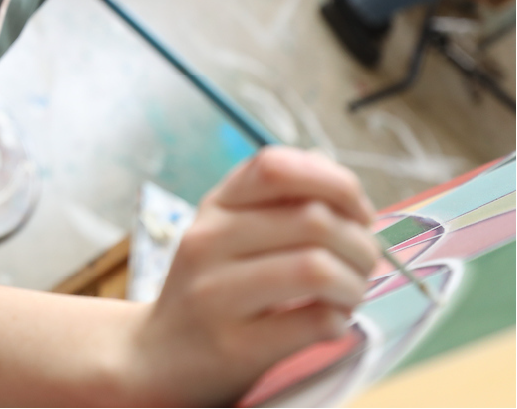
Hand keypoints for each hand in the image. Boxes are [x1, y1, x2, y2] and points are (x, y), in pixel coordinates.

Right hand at [127, 147, 378, 405]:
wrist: (161, 355)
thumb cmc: (213, 288)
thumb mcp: (228, 231)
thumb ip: (275, 202)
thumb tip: (338, 182)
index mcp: (215, 207)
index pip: (276, 167)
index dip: (335, 182)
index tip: (358, 211)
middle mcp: (208, 241)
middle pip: (313, 219)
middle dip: (360, 244)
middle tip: (363, 266)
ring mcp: (215, 293)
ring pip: (316, 268)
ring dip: (354, 284)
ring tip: (350, 295)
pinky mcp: (233, 345)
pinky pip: (313, 322)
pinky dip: (338, 322)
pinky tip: (329, 323)